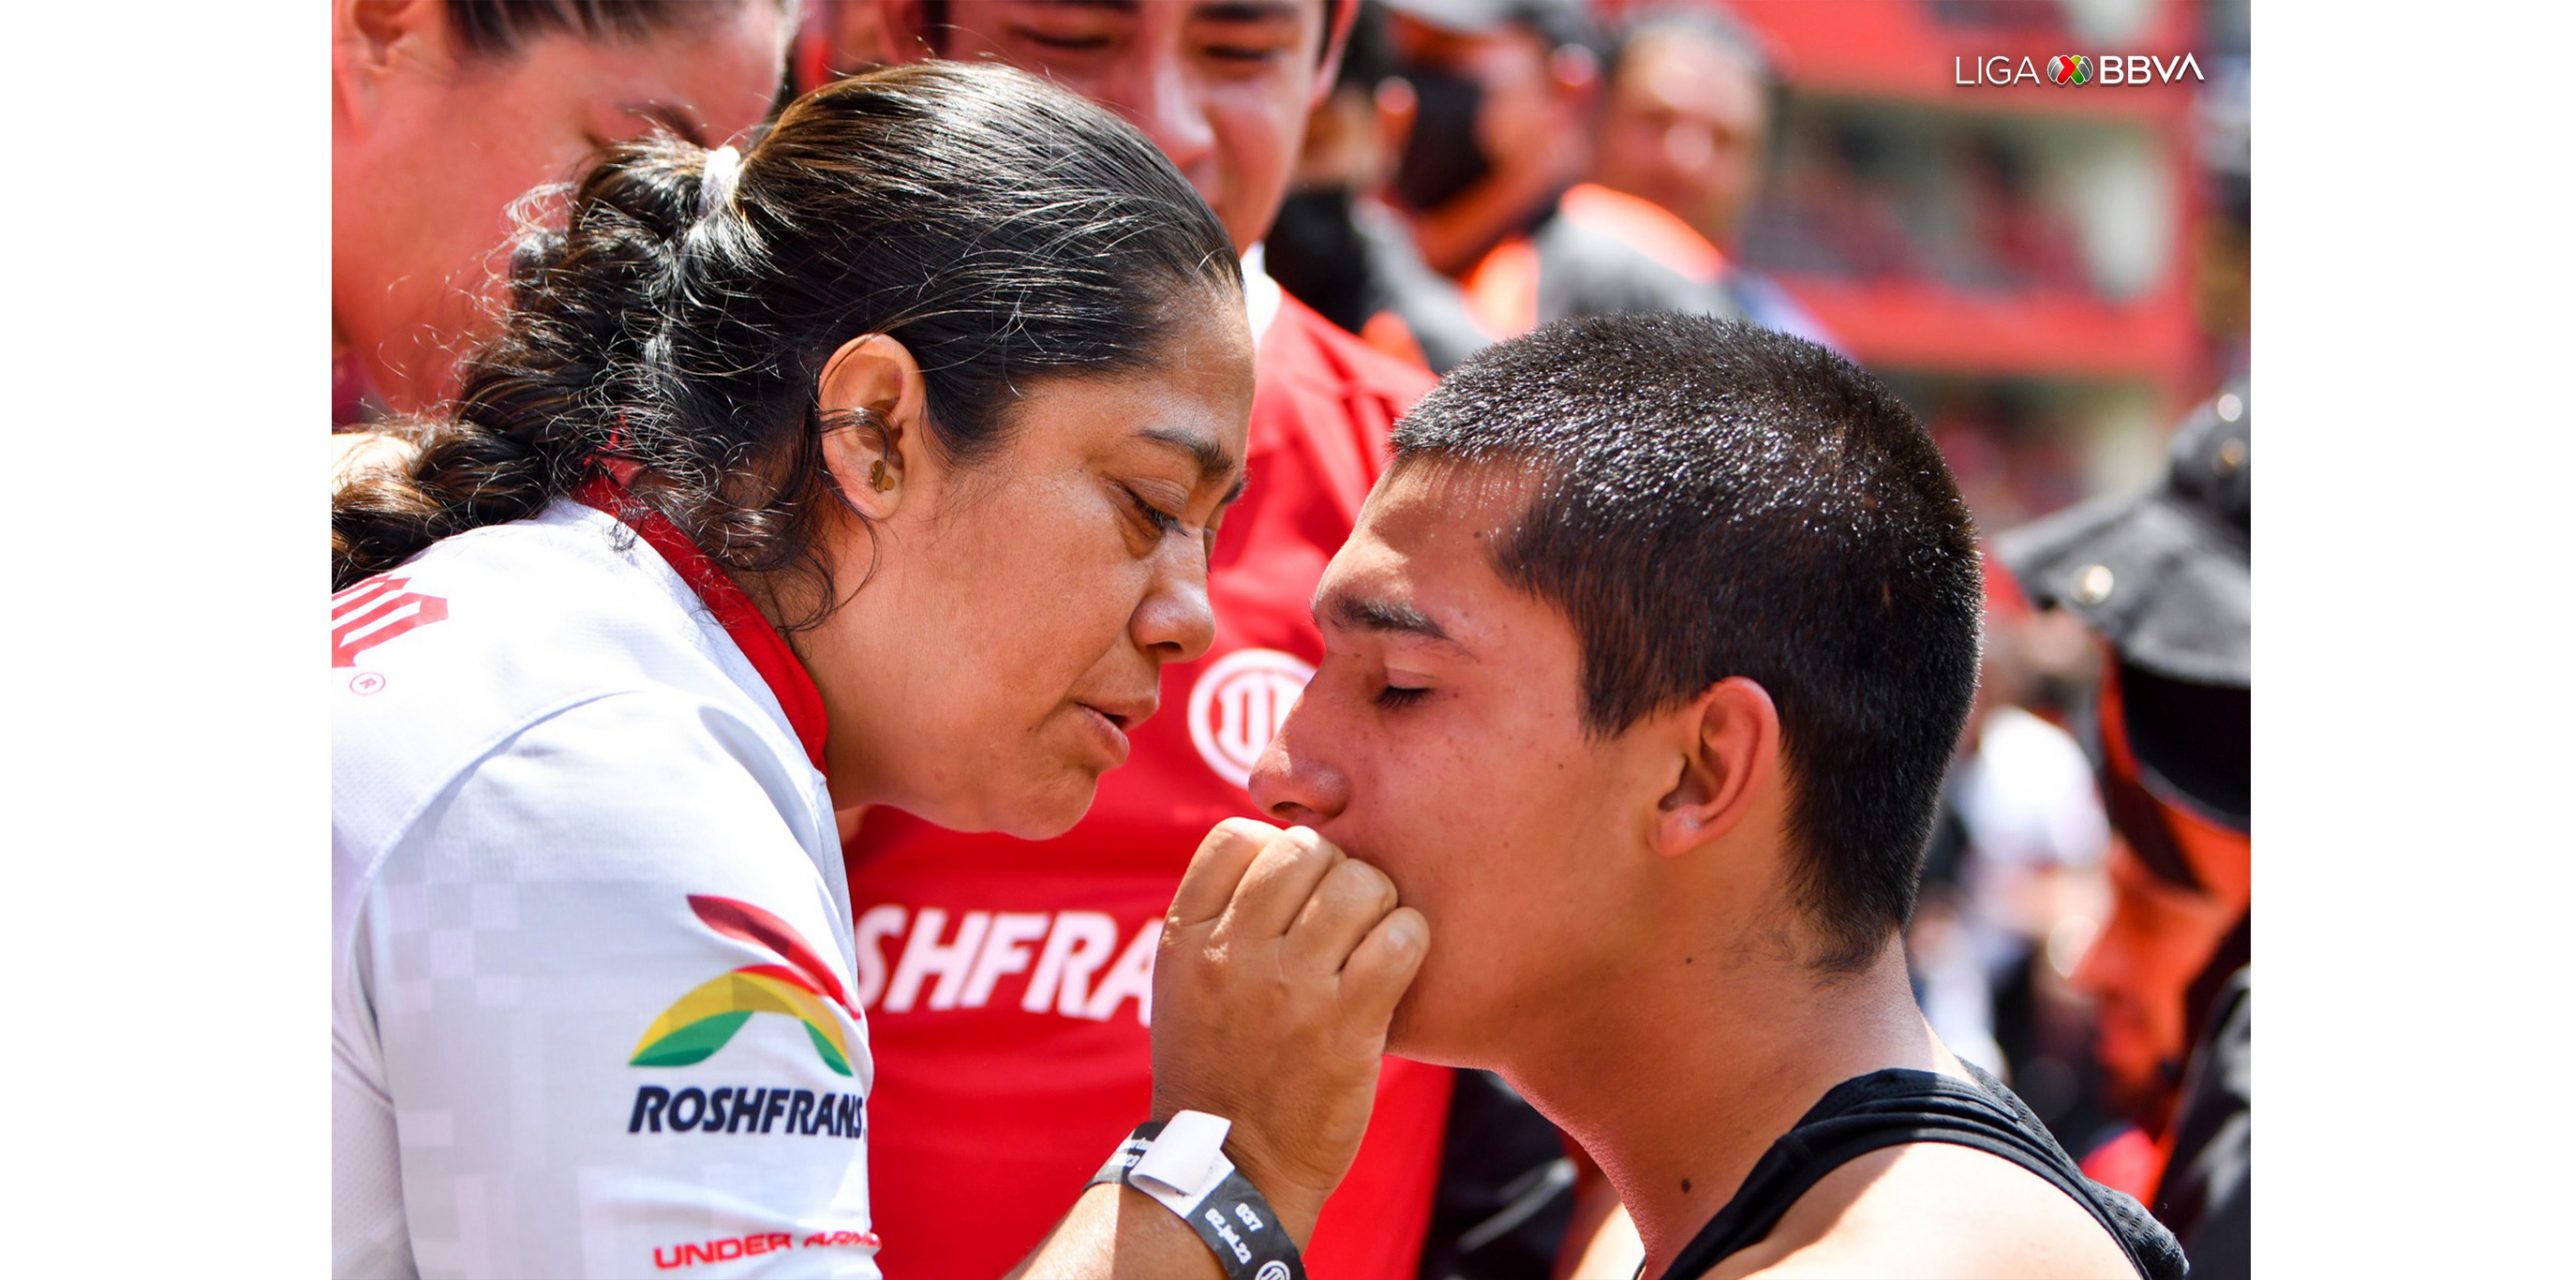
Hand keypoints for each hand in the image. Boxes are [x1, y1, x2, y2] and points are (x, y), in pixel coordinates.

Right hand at [1150, 818, 1429, 1241]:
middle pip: (1305, 849)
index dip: (1274, 848)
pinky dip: (1410, 939)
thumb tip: (1278, 847)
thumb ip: (1218, 917)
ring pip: (1360, 884)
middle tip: (1342, 914)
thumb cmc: (1217, 1069)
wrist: (1233, 1167)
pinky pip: (1400, 937)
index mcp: (1186, 938)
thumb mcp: (1184, 985)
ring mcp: (1290, 987)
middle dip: (1335, 871)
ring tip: (1371, 938)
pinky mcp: (1347, 1024)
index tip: (1291, 889)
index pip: (1236, 837)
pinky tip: (1397, 964)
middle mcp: (1233, 953)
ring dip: (1378, 903)